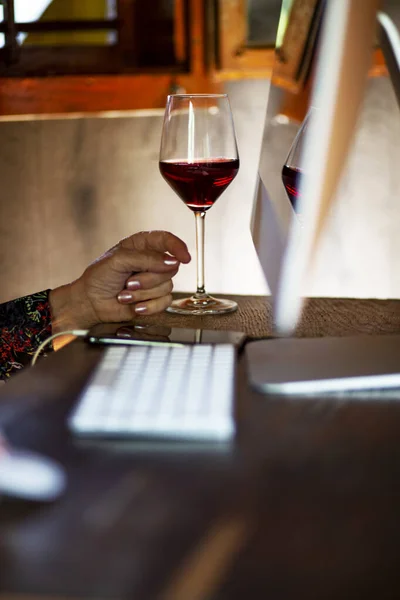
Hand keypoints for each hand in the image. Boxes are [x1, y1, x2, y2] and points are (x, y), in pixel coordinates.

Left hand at [49, 231, 190, 332]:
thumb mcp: (118, 260)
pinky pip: (165, 302)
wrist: (91, 302)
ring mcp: (154, 281)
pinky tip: (135, 306)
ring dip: (143, 293)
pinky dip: (149, 306)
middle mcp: (152, 261)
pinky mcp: (155, 298)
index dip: (178, 247)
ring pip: (167, 286)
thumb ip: (146, 258)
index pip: (166, 240)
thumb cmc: (100, 277)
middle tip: (129, 282)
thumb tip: (172, 261)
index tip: (184, 257)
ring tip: (125, 294)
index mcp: (143, 245)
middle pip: (170, 267)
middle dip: (149, 279)